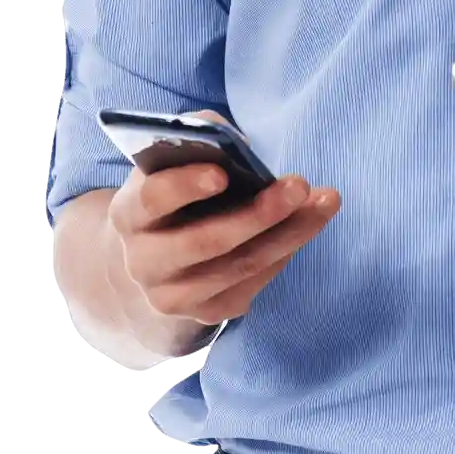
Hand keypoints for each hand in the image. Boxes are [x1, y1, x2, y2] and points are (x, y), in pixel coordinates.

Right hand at [107, 143, 340, 327]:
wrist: (153, 253)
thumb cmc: (173, 192)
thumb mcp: (172, 162)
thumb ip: (198, 140)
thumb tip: (235, 142)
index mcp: (129, 214)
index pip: (152, 200)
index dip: (184, 186)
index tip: (221, 173)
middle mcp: (143, 262)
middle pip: (206, 242)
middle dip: (258, 213)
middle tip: (300, 185)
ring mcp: (173, 296)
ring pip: (240, 266)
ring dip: (289, 233)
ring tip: (324, 201)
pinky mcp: (205, 313)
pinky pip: (253, 282)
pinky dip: (284, 251)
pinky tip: (307, 222)